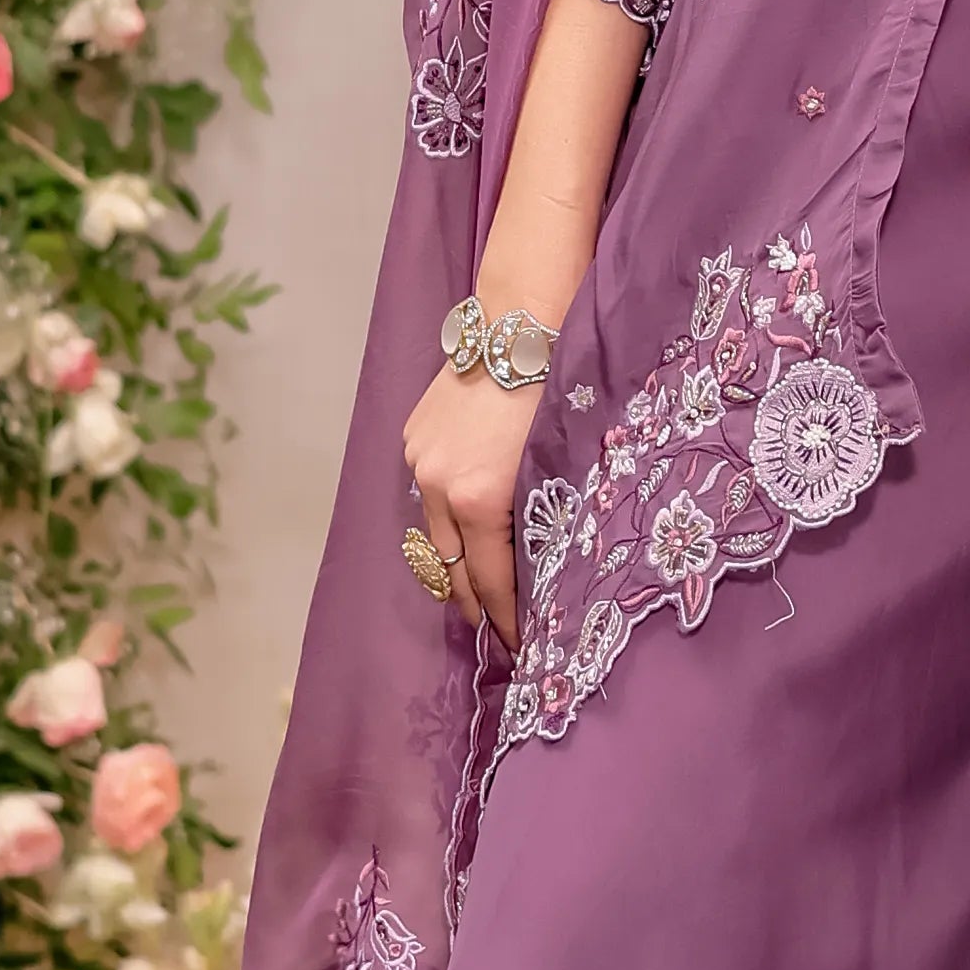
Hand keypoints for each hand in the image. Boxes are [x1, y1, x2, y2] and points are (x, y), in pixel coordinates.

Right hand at [403, 361, 545, 646]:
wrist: (519, 325)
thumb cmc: (557, 393)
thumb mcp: (556, 466)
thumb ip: (539, 518)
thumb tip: (543, 566)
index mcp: (479, 499)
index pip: (490, 582)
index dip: (506, 619)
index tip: (521, 644)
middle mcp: (439, 487)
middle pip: (450, 569)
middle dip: (476, 605)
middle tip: (500, 633)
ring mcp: (419, 463)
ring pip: (433, 535)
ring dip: (455, 564)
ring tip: (481, 590)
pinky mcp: (412, 440)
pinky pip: (428, 497)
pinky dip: (447, 518)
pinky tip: (467, 529)